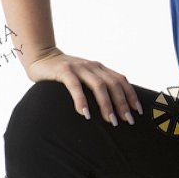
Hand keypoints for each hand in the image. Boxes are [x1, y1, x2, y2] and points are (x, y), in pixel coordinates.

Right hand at [25, 47, 143, 125]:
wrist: (41, 56)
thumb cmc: (64, 73)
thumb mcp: (84, 77)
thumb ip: (96, 86)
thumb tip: (112, 107)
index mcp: (100, 68)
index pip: (121, 80)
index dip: (131, 95)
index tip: (137, 111)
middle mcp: (93, 66)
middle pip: (113, 84)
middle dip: (122, 103)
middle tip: (127, 120)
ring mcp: (78, 67)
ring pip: (99, 86)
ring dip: (106, 104)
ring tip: (110, 120)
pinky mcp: (64, 70)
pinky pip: (75, 86)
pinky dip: (81, 100)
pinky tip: (85, 114)